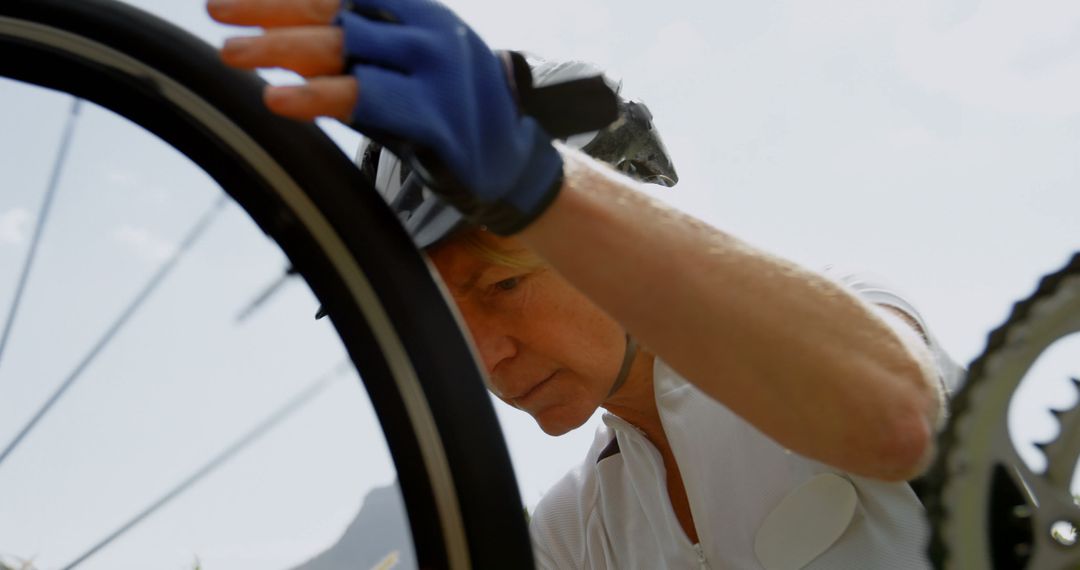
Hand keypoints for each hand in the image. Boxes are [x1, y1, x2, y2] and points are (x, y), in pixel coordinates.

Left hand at [209, 0, 564, 234]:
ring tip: (230, 55)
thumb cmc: (450, 111)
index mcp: (417, 12)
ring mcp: (434, 72)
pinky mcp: (434, 118)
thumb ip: (356, 49)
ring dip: (282, 48)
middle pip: (335, 13)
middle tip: (217, 13)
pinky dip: (318, 97)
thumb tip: (281, 41)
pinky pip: (365, 101)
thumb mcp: (409, 65)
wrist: (512, 163)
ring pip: (346, 49)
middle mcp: (427, 32)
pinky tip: (280, 98)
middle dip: (270, 11)